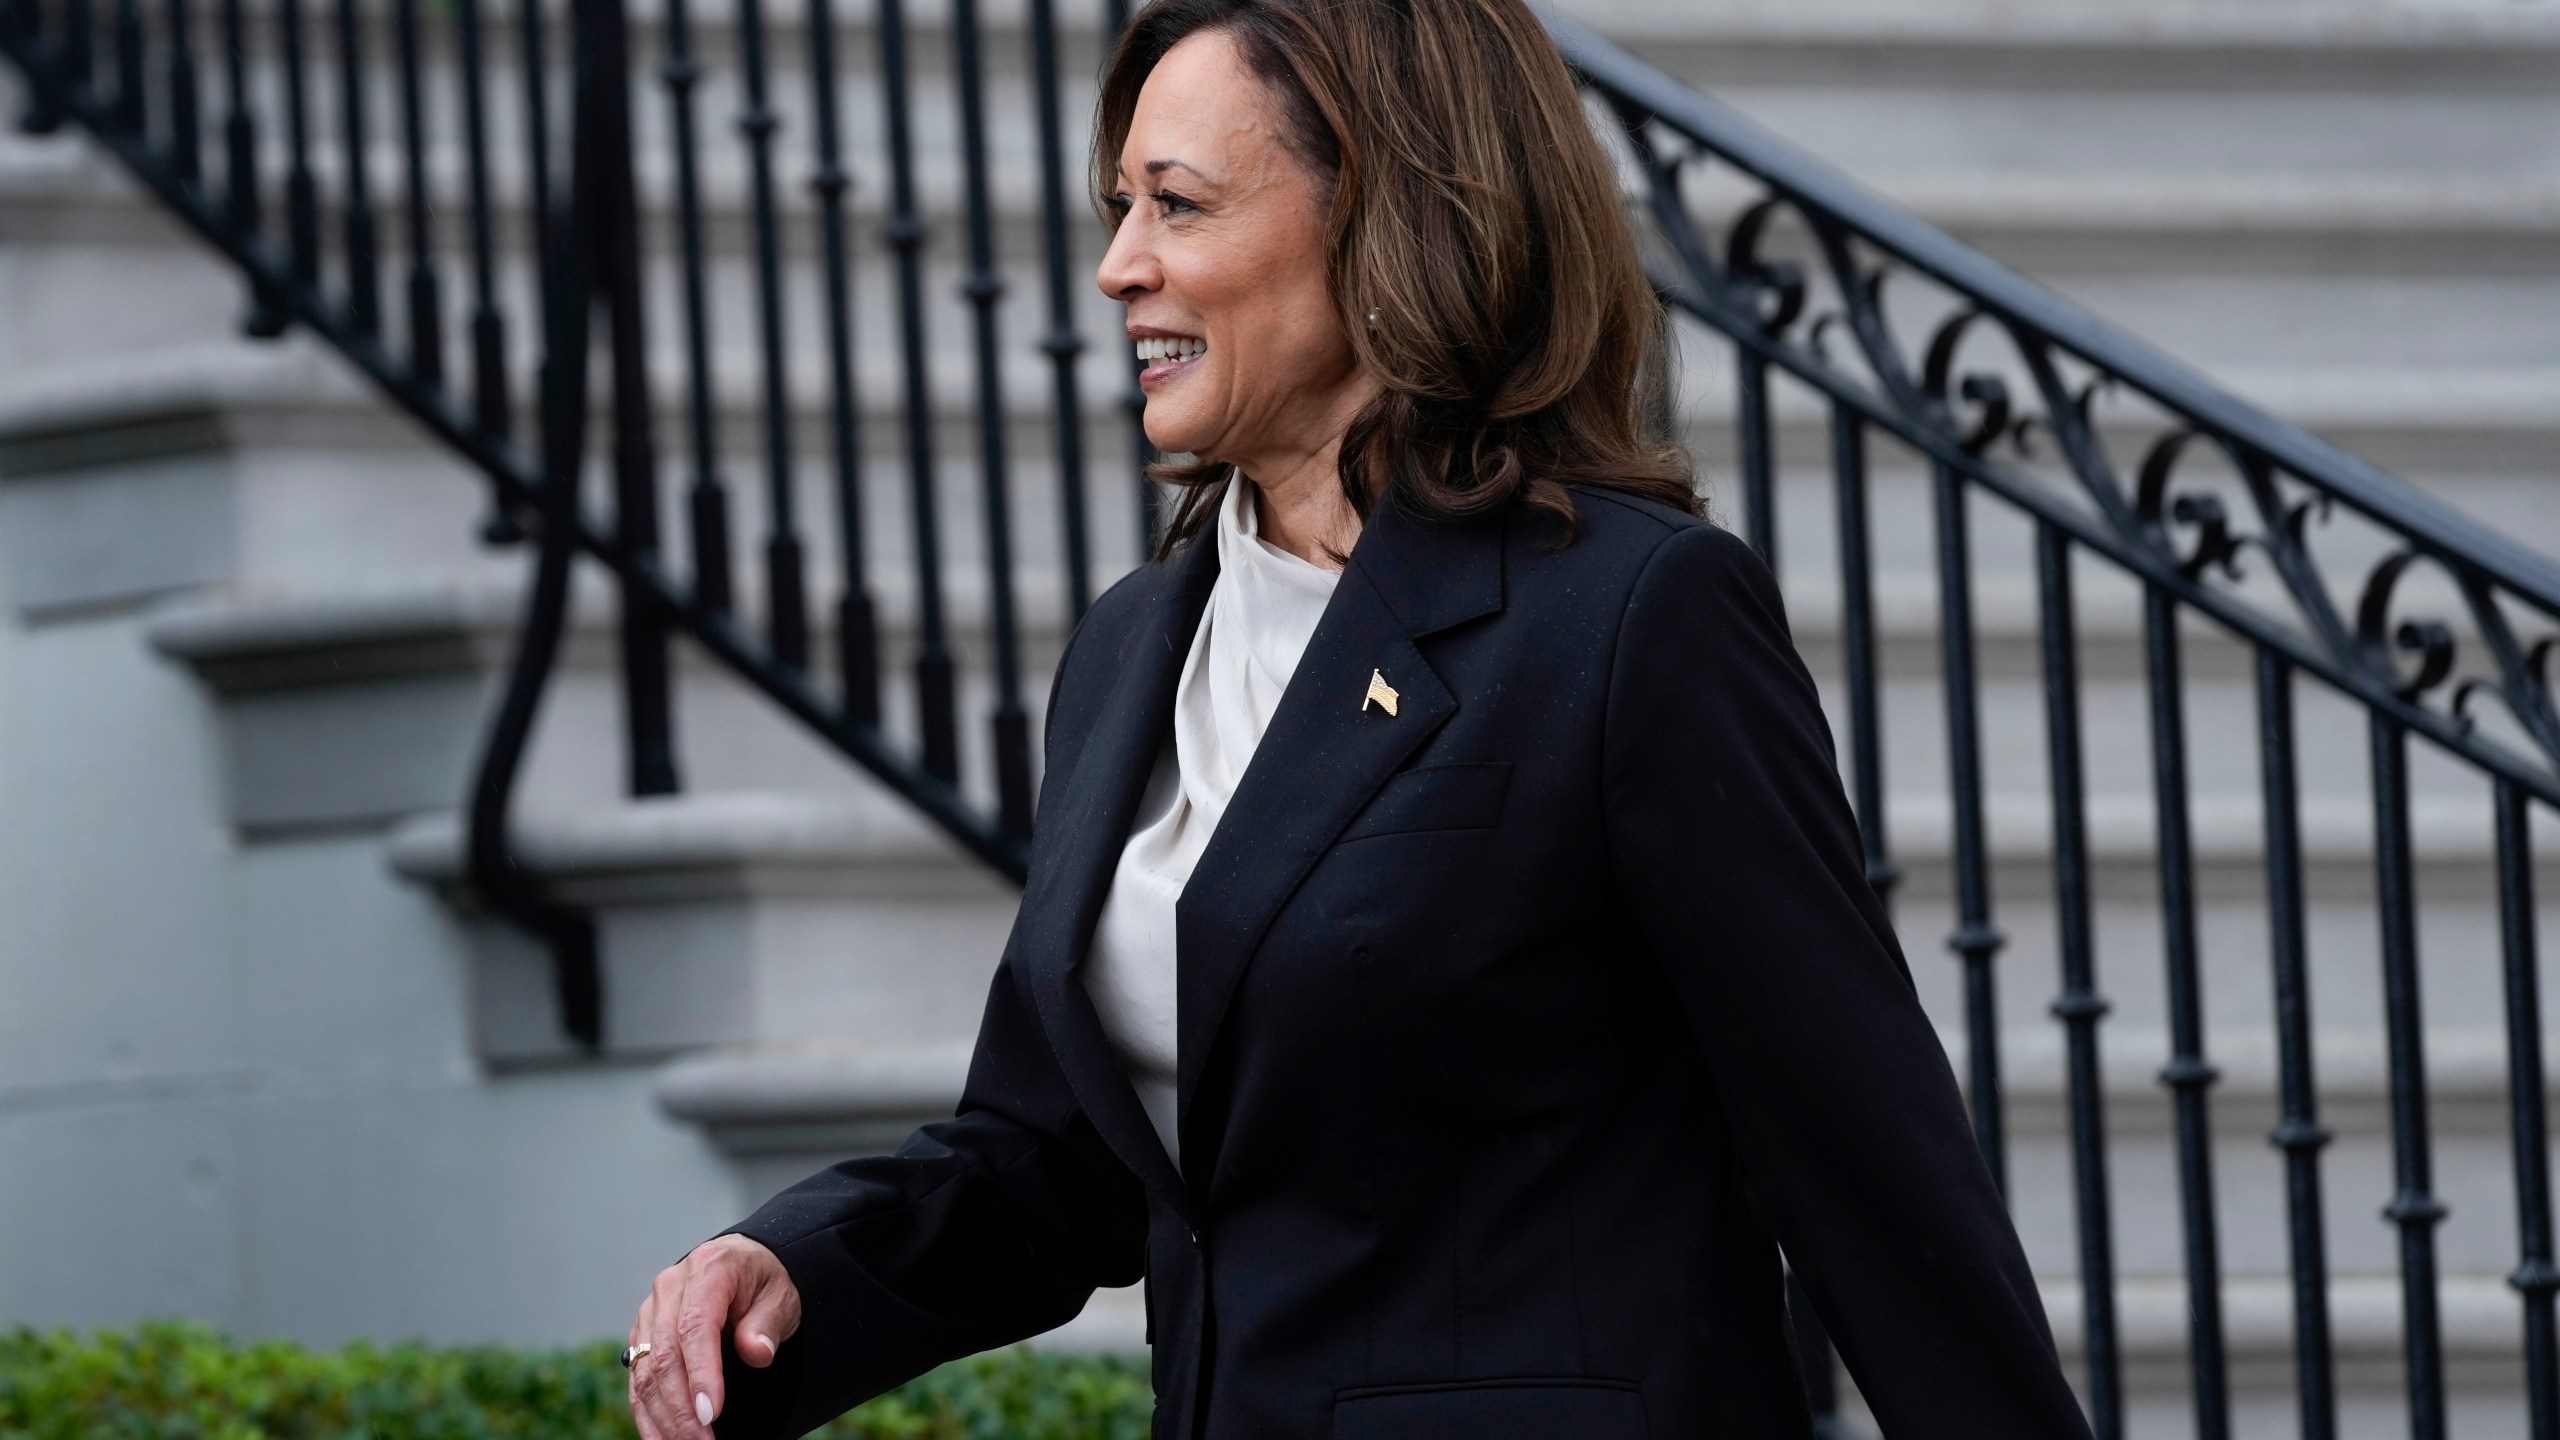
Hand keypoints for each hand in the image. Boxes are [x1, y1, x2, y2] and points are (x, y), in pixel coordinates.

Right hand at [628, 1233, 801, 1439]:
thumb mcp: (781, 1295)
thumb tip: (757, 1353)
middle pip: (665, 1354)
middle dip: (682, 1407)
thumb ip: (767, 1323)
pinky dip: (648, 1413)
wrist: (742, 1265)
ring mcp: (650, 1312)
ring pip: (646, 1372)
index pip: (696, 1326)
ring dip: (665, 1416)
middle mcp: (670, 1288)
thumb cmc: (764, 1282)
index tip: (710, 1413)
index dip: (701, 1373)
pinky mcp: (641, 1335)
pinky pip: (638, 1379)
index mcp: (708, 1269)